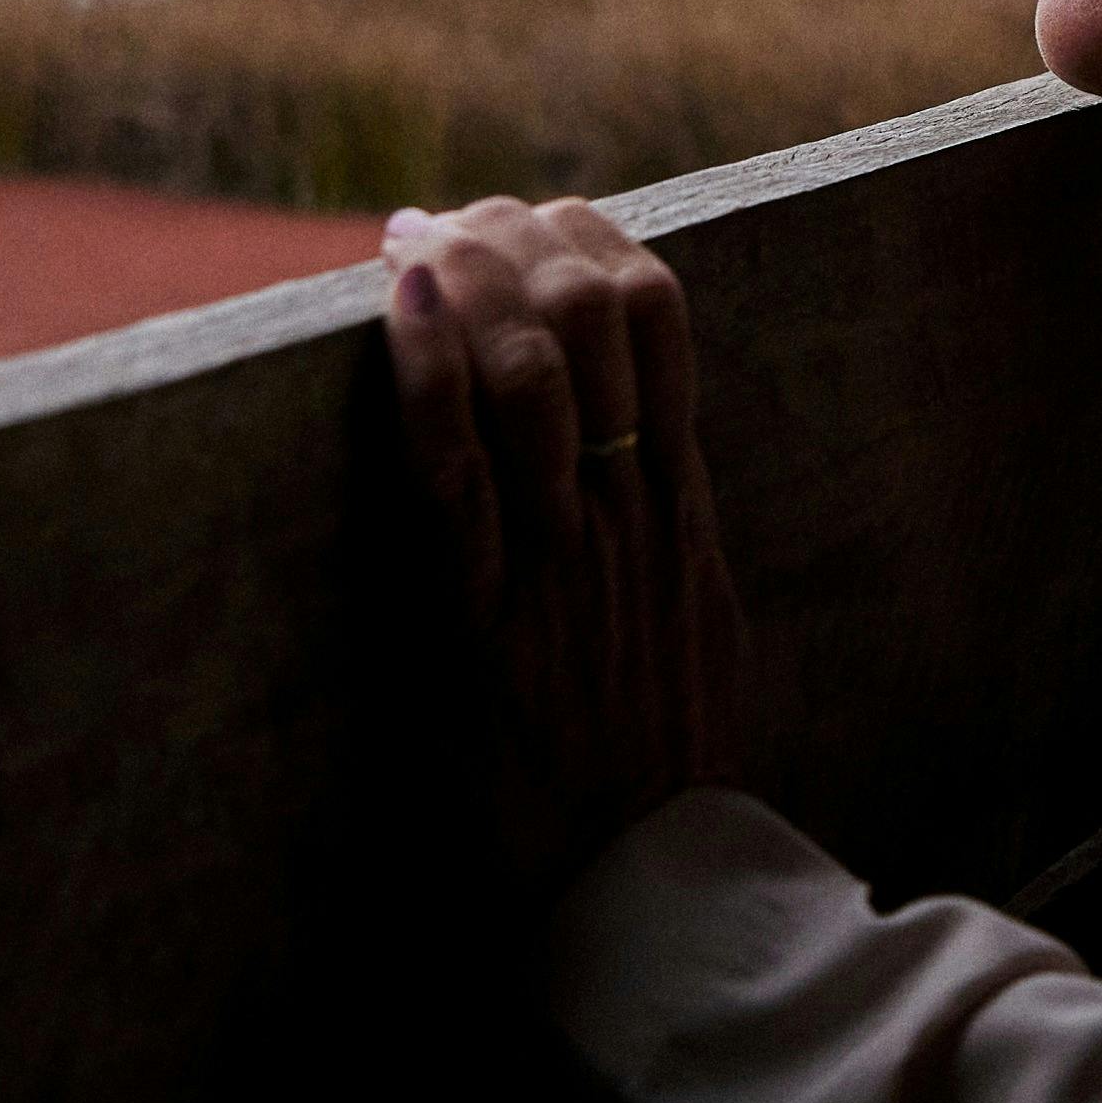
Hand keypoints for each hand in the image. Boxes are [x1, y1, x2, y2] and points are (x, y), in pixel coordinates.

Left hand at [381, 194, 750, 883]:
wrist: (645, 884)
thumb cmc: (667, 775)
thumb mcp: (700, 633)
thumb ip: (674, 548)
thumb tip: (652, 479)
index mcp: (679, 508)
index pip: (659, 316)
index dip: (591, 240)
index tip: (532, 217)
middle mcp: (629, 511)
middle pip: (591, 312)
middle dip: (517, 237)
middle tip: (450, 218)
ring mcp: (563, 559)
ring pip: (530, 367)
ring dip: (466, 278)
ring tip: (414, 236)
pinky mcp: (491, 617)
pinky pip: (457, 469)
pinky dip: (427, 369)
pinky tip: (401, 300)